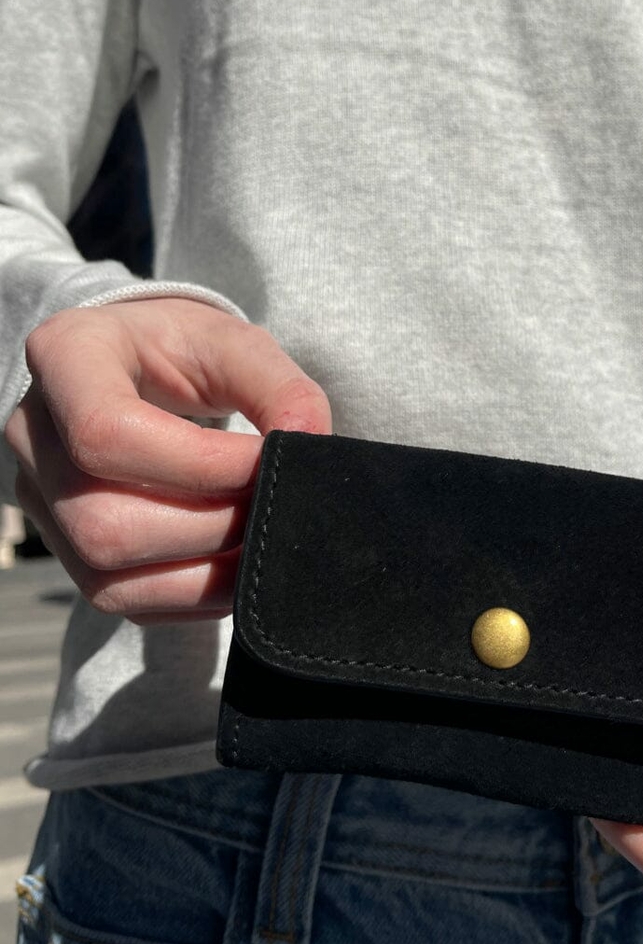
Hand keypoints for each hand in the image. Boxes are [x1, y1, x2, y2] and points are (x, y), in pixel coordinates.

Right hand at [3, 299, 330, 622]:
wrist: (139, 368)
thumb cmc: (183, 350)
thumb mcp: (234, 344)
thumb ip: (279, 387)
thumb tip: (309, 443)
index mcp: (66, 357)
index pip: (106, 432)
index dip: (200, 464)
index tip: (269, 460)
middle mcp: (32, 433)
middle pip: (103, 518)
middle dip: (210, 524)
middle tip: (275, 504)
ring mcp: (40, 498)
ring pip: (107, 570)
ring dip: (206, 568)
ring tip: (265, 538)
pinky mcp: (64, 549)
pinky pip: (121, 599)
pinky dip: (193, 596)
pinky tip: (239, 569)